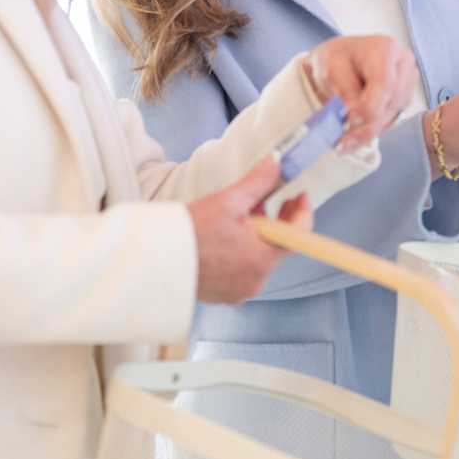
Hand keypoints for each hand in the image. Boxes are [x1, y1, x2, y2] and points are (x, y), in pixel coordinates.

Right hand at [188, 158, 312, 303]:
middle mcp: (257, 280)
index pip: (299, 234)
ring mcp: (241, 290)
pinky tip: (223, 240)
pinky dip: (239, 255)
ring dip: (254, 238)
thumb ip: (257, 183)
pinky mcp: (225, 295)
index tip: (298, 194)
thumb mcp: (227, 201)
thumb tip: (277, 162)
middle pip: (277, 245)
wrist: (156, 260)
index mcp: (262, 257)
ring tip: (234, 219)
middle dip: (271, 221)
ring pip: (259, 258)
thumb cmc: (191, 232)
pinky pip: (242, 271)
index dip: (301, 210)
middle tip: (261, 200)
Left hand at [305, 35, 418, 150]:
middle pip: (391, 101)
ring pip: (392, 114)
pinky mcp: (404, 98)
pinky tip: (355, 136)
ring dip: (368, 130)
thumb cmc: (335, 59)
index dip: (369, 106)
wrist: (340, 60)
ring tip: (344, 142)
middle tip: (341, 142)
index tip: (349, 121)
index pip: (384, 82)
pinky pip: (391, 119)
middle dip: (366, 125)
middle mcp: (403, 64)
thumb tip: (355, 118)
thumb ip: (344, 91)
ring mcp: (408, 82)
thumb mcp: (330, 69)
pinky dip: (372, 129)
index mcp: (385, 49)